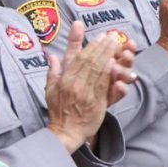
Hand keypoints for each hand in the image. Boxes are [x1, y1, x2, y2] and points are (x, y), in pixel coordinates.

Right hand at [45, 24, 128, 152]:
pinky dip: (109, 72)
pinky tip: (116, 62)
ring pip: (97, 69)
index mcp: (64, 79)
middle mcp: (73, 83)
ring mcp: (85, 92)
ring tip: (116, 43)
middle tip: (111, 35)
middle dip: (101, 46)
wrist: (65, 131)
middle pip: (89, 60)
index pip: (77, 57)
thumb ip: (53, 72)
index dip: (88, 44)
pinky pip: (103, 84)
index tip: (97, 34)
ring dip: (108, 54)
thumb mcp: (50, 90)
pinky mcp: (96, 101)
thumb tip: (52, 56)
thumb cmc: (58, 111)